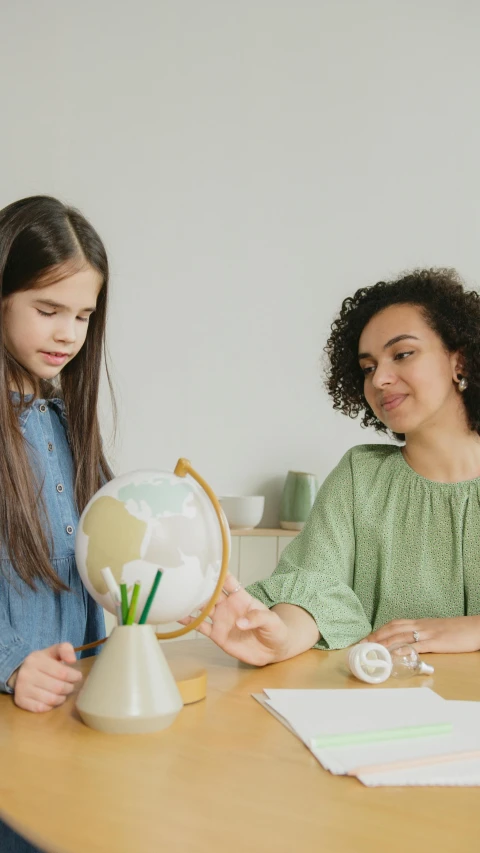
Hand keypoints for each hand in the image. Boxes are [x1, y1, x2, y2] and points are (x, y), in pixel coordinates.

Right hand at [9, 643, 82, 712]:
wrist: (20, 672)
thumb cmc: (42, 662)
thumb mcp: (53, 651)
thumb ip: (65, 649)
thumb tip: (72, 660)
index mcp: (36, 659)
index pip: (62, 672)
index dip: (74, 676)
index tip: (78, 677)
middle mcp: (27, 674)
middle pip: (58, 687)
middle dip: (69, 688)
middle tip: (70, 686)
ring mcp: (22, 688)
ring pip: (51, 699)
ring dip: (61, 698)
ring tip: (63, 693)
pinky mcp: (20, 701)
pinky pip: (42, 708)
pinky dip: (50, 706)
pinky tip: (52, 700)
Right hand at [180, 573, 290, 665]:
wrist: (273, 651)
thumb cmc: (275, 630)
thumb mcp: (271, 621)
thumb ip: (256, 618)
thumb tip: (240, 622)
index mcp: (241, 597)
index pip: (228, 581)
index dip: (219, 572)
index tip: (207, 563)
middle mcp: (228, 606)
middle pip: (211, 592)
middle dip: (200, 585)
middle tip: (187, 578)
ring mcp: (221, 620)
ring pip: (202, 608)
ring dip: (192, 602)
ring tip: (178, 595)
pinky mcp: (217, 635)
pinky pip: (200, 626)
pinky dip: (189, 622)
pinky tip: (178, 616)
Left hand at [364, 615, 479, 653]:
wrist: (475, 627)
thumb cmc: (457, 630)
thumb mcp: (436, 630)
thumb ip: (423, 635)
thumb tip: (410, 644)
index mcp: (420, 623)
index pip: (394, 624)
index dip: (379, 631)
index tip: (366, 638)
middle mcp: (421, 626)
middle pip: (393, 628)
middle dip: (376, 636)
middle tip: (361, 644)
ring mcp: (428, 634)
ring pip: (401, 635)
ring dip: (384, 642)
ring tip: (371, 649)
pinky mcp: (437, 642)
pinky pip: (418, 645)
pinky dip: (405, 649)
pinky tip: (395, 653)